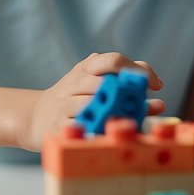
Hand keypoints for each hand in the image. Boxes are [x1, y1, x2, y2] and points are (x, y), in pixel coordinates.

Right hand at [22, 53, 164, 149]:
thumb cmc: (74, 99)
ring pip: (93, 105)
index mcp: (86, 68)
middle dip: (129, 95)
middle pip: (105, 83)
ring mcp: (64, 104)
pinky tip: (109, 133)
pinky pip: (81, 127)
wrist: (35, 117)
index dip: (137, 70)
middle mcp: (74, 83)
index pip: (112, 60)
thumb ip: (126, 84)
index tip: (155, 85)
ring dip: (115, 114)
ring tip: (130, 120)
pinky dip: (97, 130)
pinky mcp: (58, 125)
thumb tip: (159, 96)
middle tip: (143, 105)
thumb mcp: (96, 83)